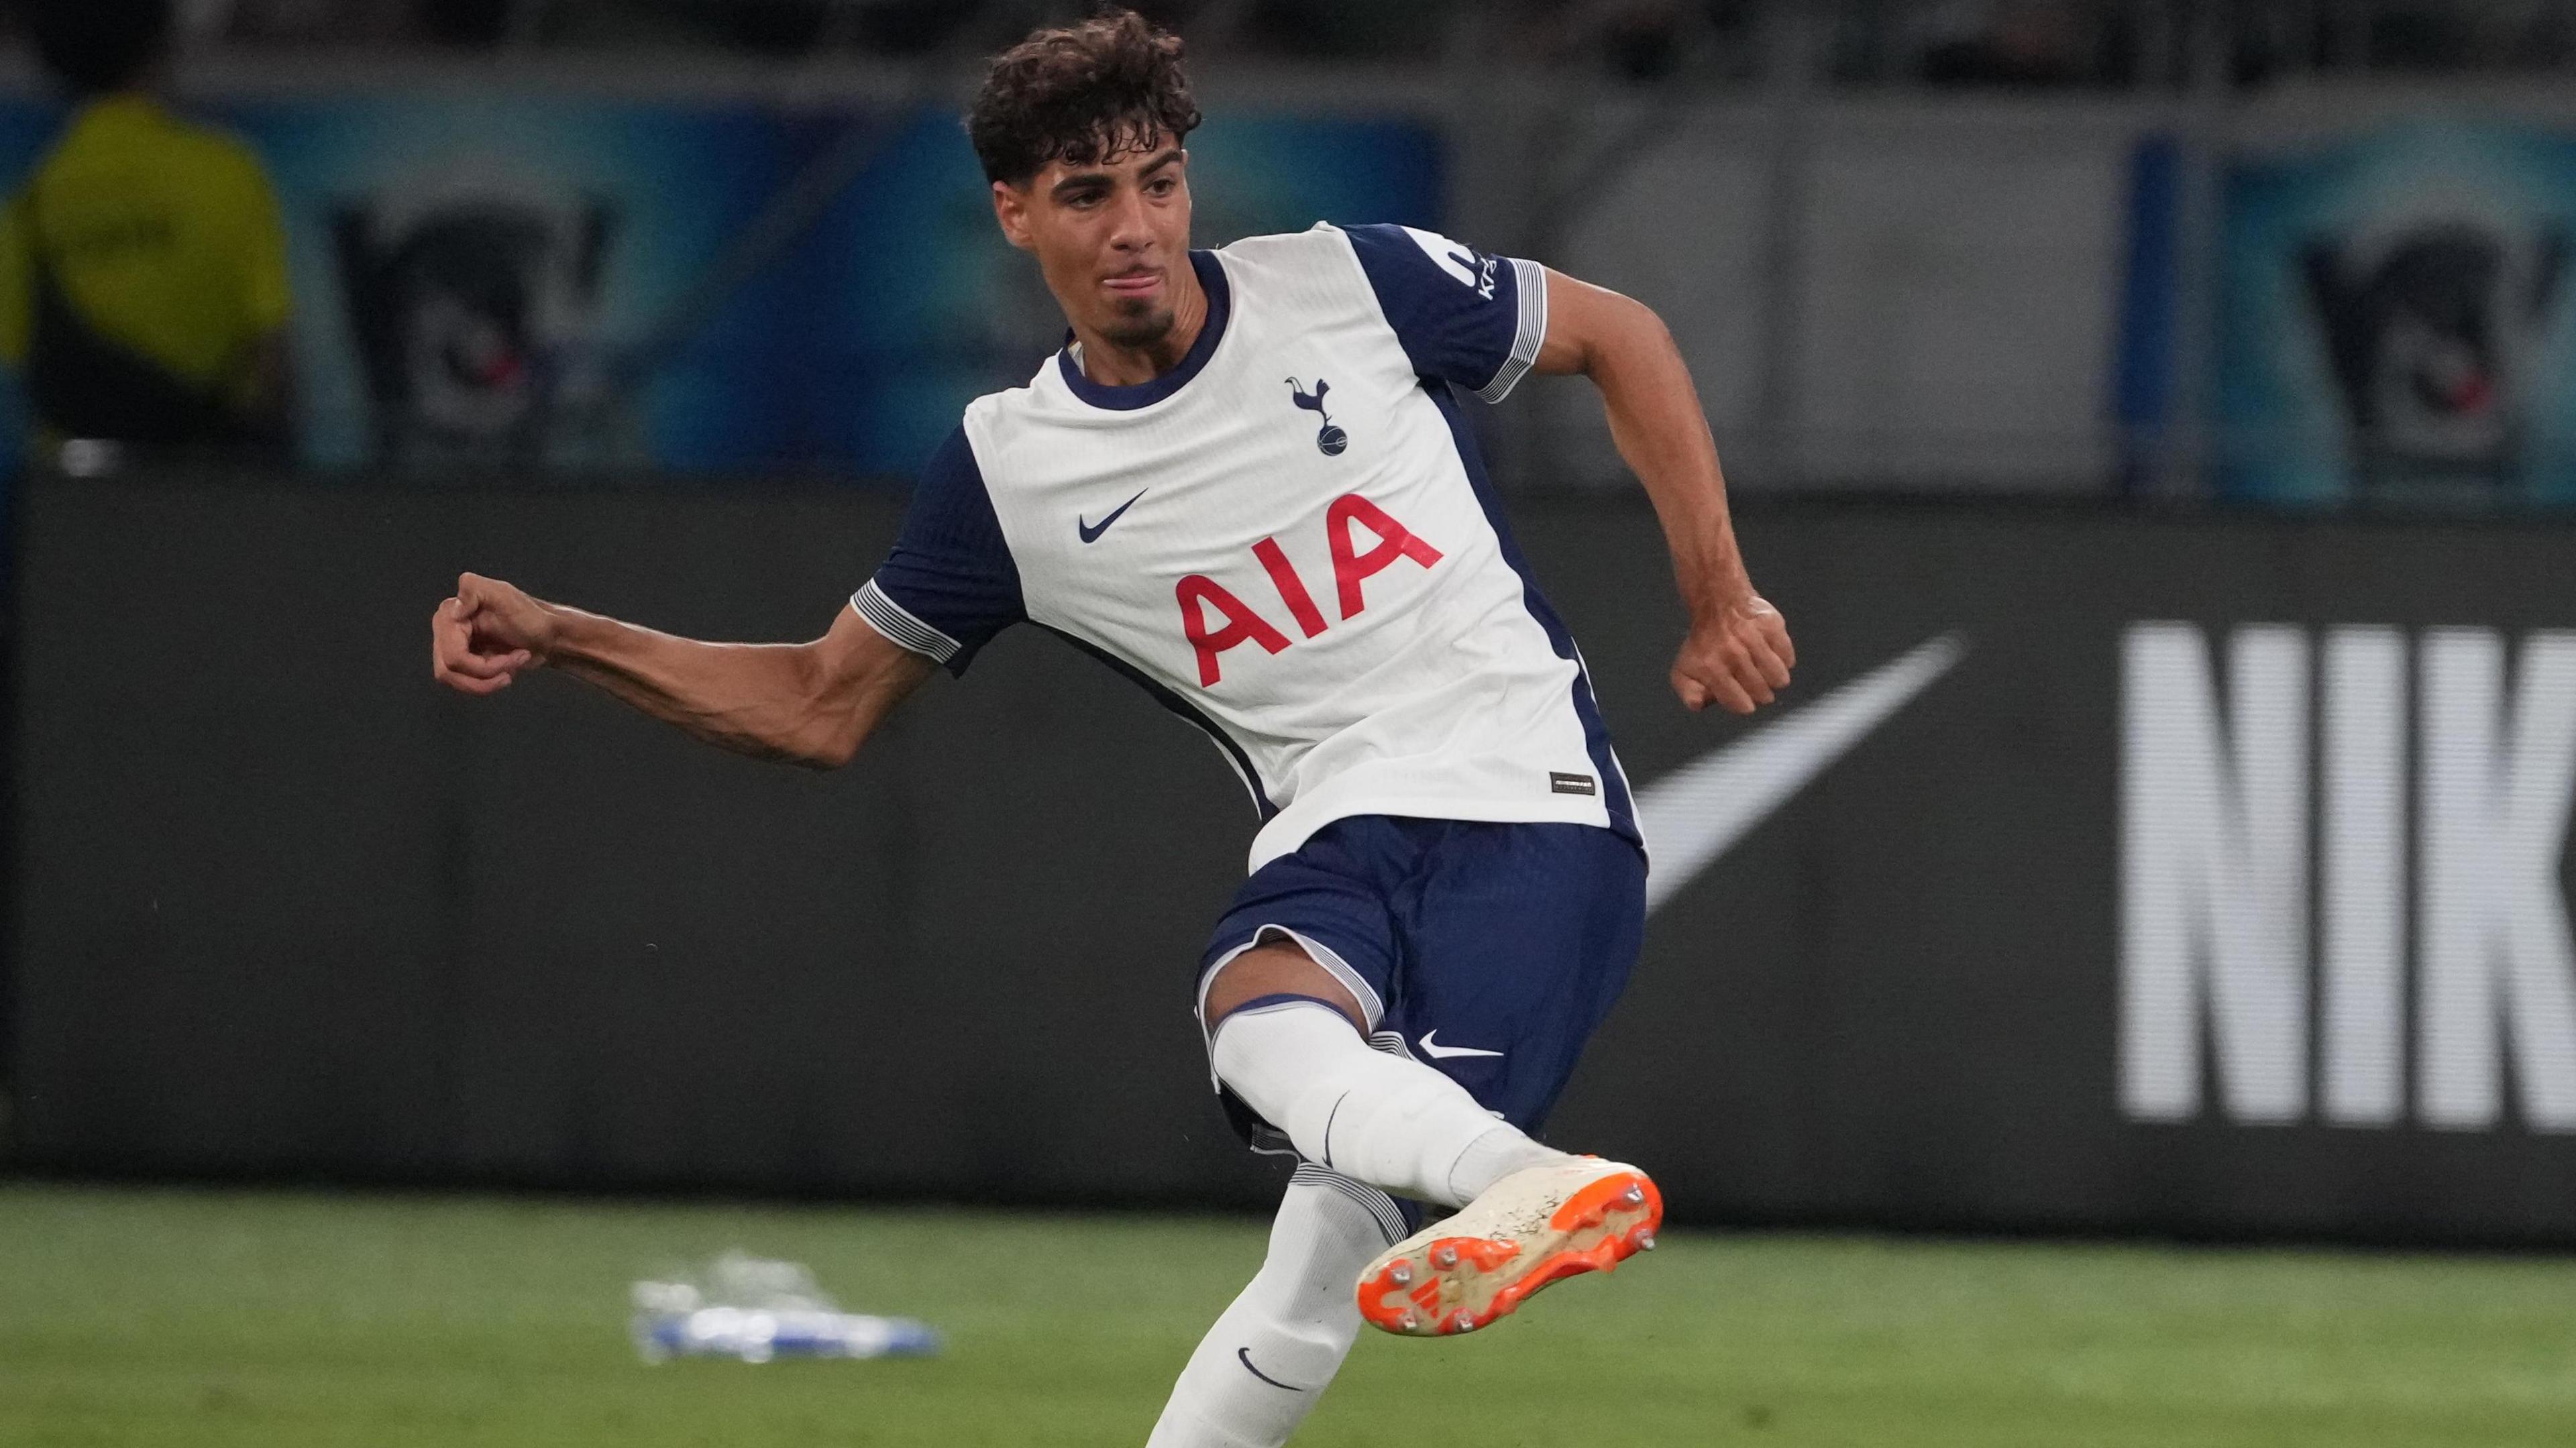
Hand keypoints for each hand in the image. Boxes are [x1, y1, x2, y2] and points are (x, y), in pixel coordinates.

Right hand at [431, 572, 551, 695]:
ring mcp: (449, 647)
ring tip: (512, 670)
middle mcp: (444, 630)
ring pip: (454, 680)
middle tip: (519, 661)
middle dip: (489, 672)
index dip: (483, 665)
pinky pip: (463, 683)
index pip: (453, 656)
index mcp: (449, 612)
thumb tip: (454, 609)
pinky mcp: (460, 663)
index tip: (519, 655)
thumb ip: (474, 589)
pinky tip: (507, 672)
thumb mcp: (505, 596)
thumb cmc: (530, 616)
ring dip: (488, 681)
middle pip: (450, 670)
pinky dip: (488, 683)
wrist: (546, 635)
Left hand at [1671, 594, 1793, 713]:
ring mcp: (1753, 638)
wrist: (1717, 602)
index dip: (1745, 706)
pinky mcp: (1771, 626)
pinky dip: (1784, 660)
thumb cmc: (1704, 643)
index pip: (1740, 702)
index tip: (1745, 701)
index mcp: (1711, 667)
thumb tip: (1698, 704)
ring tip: (1766, 673)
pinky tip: (1772, 655)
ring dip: (1775, 680)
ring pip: (1778, 677)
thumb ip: (1689, 693)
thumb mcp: (1685, 669)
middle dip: (1761, 694)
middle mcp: (1732, 653)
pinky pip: (1787, 657)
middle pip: (1761, 692)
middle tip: (1756, 685)